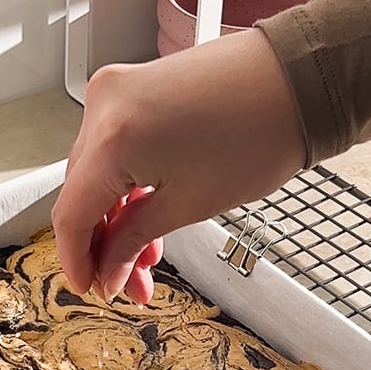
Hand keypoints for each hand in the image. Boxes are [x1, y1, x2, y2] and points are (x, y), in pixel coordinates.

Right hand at [52, 28, 306, 302]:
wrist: (299, 81)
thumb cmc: (261, 133)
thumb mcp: (192, 203)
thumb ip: (136, 238)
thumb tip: (108, 268)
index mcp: (111, 138)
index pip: (71, 213)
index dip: (77, 259)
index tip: (91, 287)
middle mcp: (103, 105)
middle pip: (82, 191)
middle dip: (104, 243)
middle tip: (129, 282)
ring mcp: (119, 90)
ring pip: (99, 169)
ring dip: (118, 216)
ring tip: (149, 256)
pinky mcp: (137, 86)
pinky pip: (116, 144)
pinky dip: (128, 182)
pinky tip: (148, 214)